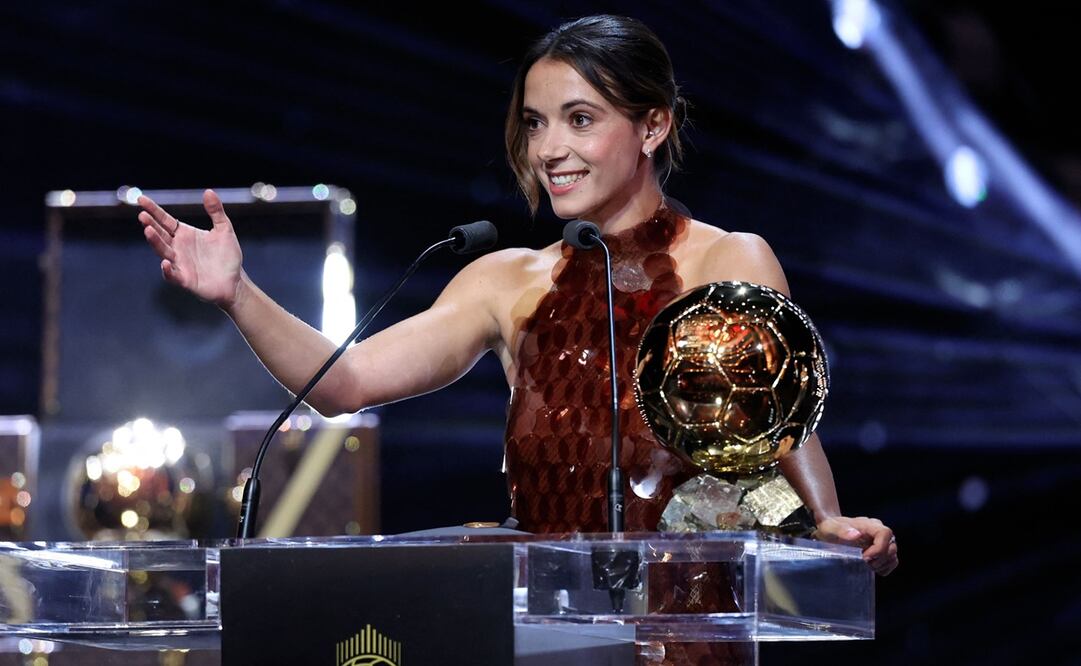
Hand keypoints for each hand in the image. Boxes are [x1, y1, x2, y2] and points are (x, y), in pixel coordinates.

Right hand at [137, 189, 243, 308]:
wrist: (235, 281)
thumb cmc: (228, 256)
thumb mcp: (224, 230)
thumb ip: (216, 212)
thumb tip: (208, 191)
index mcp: (184, 234)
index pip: (164, 220)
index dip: (153, 210)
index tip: (141, 199)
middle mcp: (178, 248)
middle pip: (160, 234)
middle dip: (151, 225)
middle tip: (143, 215)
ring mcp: (180, 264)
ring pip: (163, 252)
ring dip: (155, 242)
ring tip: (148, 231)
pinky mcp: (185, 279)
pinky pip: (173, 275)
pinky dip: (168, 270)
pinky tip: (165, 263)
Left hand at [815, 515, 897, 575]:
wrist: (830, 532)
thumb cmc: (831, 528)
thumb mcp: (830, 528)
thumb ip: (842, 530)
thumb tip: (856, 534)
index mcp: (869, 524)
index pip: (885, 533)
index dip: (879, 548)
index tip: (865, 557)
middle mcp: (878, 532)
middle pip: (891, 547)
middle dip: (879, 559)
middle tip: (864, 563)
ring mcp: (881, 541)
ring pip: (893, 555)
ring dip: (882, 564)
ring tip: (866, 565)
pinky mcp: (881, 551)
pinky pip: (891, 561)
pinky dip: (884, 567)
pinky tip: (871, 568)